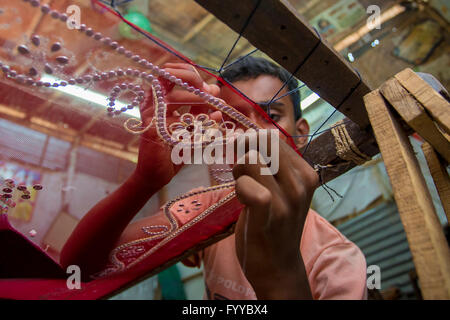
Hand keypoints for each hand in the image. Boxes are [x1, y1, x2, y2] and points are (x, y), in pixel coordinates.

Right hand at [134, 63, 220, 187]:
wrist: (158, 173)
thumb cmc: (174, 148)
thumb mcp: (192, 124)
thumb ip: (201, 107)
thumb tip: (214, 88)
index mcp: (157, 97)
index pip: (170, 73)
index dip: (190, 74)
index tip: (209, 87)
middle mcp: (150, 102)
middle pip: (169, 78)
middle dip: (196, 85)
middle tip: (215, 96)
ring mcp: (149, 115)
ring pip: (174, 99)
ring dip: (198, 101)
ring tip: (216, 107)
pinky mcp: (151, 130)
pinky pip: (176, 121)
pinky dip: (196, 121)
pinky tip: (212, 122)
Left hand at [232, 131, 318, 298]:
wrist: (278, 266)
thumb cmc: (274, 224)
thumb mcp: (281, 190)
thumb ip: (270, 164)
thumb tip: (246, 135)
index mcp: (306, 173)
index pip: (273, 137)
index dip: (252, 144)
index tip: (246, 162)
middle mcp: (301, 183)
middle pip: (262, 142)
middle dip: (245, 153)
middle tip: (243, 175)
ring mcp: (288, 199)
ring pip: (251, 158)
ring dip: (240, 172)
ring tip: (243, 190)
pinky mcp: (270, 214)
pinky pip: (247, 184)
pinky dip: (239, 188)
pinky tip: (242, 201)